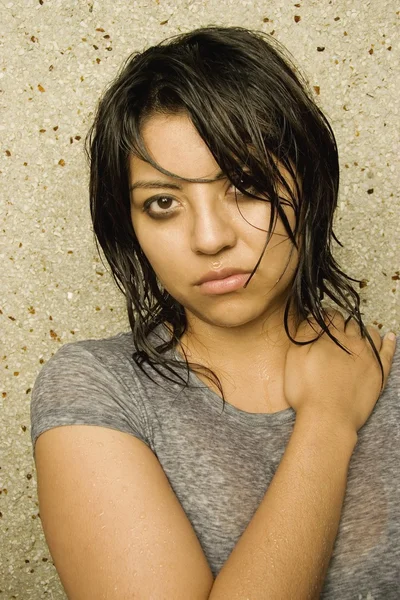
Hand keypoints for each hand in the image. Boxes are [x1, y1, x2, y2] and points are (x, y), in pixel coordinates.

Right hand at [283, 309, 396, 433]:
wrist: (328, 418)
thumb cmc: (306, 391)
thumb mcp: (295, 358)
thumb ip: (304, 334)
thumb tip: (312, 317)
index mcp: (332, 337)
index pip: (332, 316)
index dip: (327, 316)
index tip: (323, 319)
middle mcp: (353, 342)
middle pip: (351, 324)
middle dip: (344, 323)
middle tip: (338, 328)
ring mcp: (369, 357)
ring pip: (370, 334)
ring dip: (364, 330)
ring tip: (359, 331)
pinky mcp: (379, 373)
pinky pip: (388, 352)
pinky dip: (389, 342)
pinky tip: (390, 336)